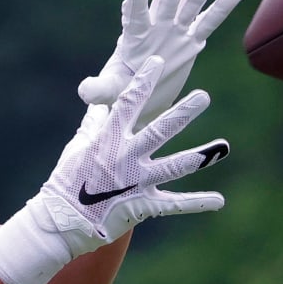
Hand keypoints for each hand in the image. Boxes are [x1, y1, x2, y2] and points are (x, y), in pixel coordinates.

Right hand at [0, 56, 228, 283]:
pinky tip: (219, 201)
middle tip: (203, 96)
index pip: (128, 104)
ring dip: (198, 157)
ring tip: (221, 148)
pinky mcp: (142, 206)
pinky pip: (173, 204)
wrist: (61, 222)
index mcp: (108, 140)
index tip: (157, 61)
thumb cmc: (66, 182)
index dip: (143, 82)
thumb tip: (99, 101)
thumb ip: (95, 123)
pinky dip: (196, 203)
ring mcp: (136, 182)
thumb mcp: (78, 147)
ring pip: (172, 166)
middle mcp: (125, 158)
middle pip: (159, 131)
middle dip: (182, 114)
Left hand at [78, 0, 244, 127]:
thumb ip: (98, 89)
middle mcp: (156, 26)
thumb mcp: (109, 91)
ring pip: (191, 1)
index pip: (135, 10)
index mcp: (134, 35)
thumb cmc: (121, 91)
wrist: (140, 99)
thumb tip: (83, 91)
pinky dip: (222, 7)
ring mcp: (175, 31)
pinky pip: (208, 22)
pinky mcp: (190, 42)